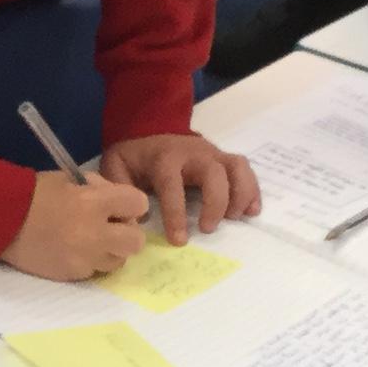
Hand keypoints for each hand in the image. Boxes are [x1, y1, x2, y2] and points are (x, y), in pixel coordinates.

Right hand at [2, 169, 148, 280]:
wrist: (0, 220)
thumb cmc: (33, 194)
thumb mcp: (69, 179)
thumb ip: (97, 189)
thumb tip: (114, 198)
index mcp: (93, 203)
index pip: (138, 204)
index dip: (132, 203)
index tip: (121, 204)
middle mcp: (94, 234)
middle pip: (136, 241)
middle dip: (128, 233)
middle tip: (112, 227)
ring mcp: (84, 258)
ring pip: (118, 260)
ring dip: (111, 250)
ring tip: (92, 241)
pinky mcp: (72, 275)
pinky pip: (94, 271)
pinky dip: (89, 261)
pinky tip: (73, 250)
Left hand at [100, 134, 259, 245]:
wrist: (149, 126)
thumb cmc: (134, 155)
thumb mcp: (116, 167)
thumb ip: (120, 191)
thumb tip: (131, 224)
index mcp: (164, 157)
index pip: (173, 185)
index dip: (176, 214)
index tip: (179, 240)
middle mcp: (193, 153)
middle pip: (214, 173)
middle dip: (215, 203)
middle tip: (208, 229)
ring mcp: (212, 153)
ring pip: (236, 168)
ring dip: (240, 194)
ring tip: (235, 218)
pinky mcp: (223, 158)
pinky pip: (244, 170)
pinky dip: (252, 190)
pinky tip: (251, 211)